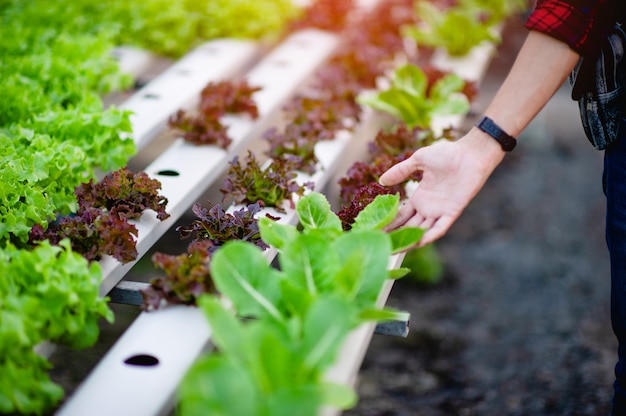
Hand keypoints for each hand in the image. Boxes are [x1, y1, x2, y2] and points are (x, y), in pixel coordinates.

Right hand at [379, 130, 504, 245]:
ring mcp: (439, 211)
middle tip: (382, 244)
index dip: (390, 222)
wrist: (470, 153)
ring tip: (396, 249)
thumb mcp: (418, 161)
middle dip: (396, 235)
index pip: (401, 214)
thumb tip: (381, 180)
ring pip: (422, 231)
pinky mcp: (452, 212)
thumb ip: (401, 171)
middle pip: (409, 226)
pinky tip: (418, 243)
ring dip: (410, 240)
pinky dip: (430, 236)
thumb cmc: (447, 154)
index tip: (376, 229)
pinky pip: (439, 228)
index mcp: (420, 197)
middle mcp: (428, 207)